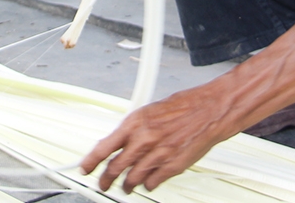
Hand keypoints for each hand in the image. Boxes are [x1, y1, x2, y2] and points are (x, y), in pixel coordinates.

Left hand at [80, 84, 238, 192]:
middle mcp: (144, 140)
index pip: (104, 147)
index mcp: (135, 123)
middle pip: (115, 168)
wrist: (210, 110)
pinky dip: (148, 185)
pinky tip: (148, 182)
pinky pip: (152, 183)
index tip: (84, 169)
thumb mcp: (150, 111)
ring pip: (132, 179)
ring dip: (127, 185)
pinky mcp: (172, 166)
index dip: (91, 161)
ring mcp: (158, 155)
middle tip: (103, 184)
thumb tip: (120, 142)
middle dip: (106, 179)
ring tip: (126, 186)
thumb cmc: (184, 106)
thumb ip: (134, 129)